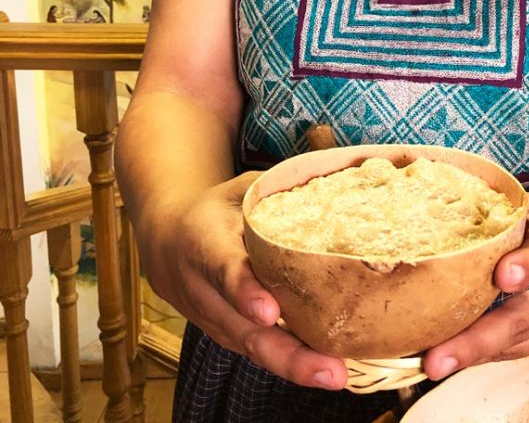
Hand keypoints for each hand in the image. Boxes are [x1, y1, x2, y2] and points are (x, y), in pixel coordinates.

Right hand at [137, 173, 348, 389]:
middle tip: (330, 369)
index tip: (270, 311)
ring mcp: (213, 320)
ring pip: (252, 349)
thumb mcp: (238, 189)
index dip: (245, 291)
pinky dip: (289, 364)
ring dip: (294, 366)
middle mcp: (204, 289)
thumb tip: (332, 181)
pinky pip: (257, 353)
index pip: (225, 270)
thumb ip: (276, 190)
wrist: (166, 242)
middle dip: (287, 352)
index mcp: (205, 242)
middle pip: (244, 327)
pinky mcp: (225, 336)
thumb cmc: (215, 210)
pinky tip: (324, 369)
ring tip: (334, 375)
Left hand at [423, 192, 528, 380]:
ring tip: (434, 362)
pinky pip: (525, 350)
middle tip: (435, 358)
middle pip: (527, 317)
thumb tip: (455, 215)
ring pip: (522, 343)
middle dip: (479, 340)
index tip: (503, 276)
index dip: (527, 266)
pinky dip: (491, 354)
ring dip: (476, 355)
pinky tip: (456, 356)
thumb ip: (510, 215)